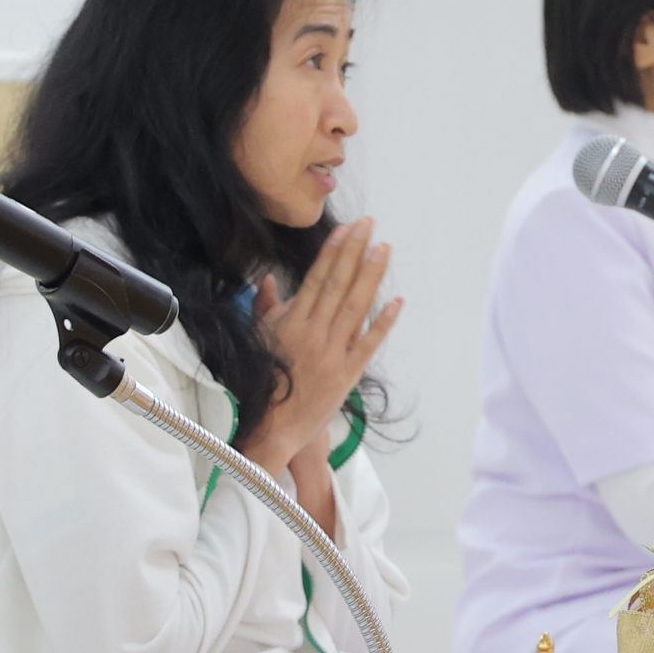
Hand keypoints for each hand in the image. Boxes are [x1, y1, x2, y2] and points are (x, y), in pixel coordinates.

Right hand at [239, 218, 398, 481]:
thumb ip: (265, 309)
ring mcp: (333, 353)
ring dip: (371, 276)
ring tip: (383, 249)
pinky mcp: (347, 374)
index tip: (347, 229)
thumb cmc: (260, 383)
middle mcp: (314, 333)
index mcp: (291, 323)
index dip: (334, 251)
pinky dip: (385, 322)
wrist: (269, 427)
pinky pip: (369, 343)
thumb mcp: (255, 341)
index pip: (317, 278)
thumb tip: (269, 280)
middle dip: (355, 251)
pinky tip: (397, 301)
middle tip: (369, 224)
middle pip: (339, 284)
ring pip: (356, 307)